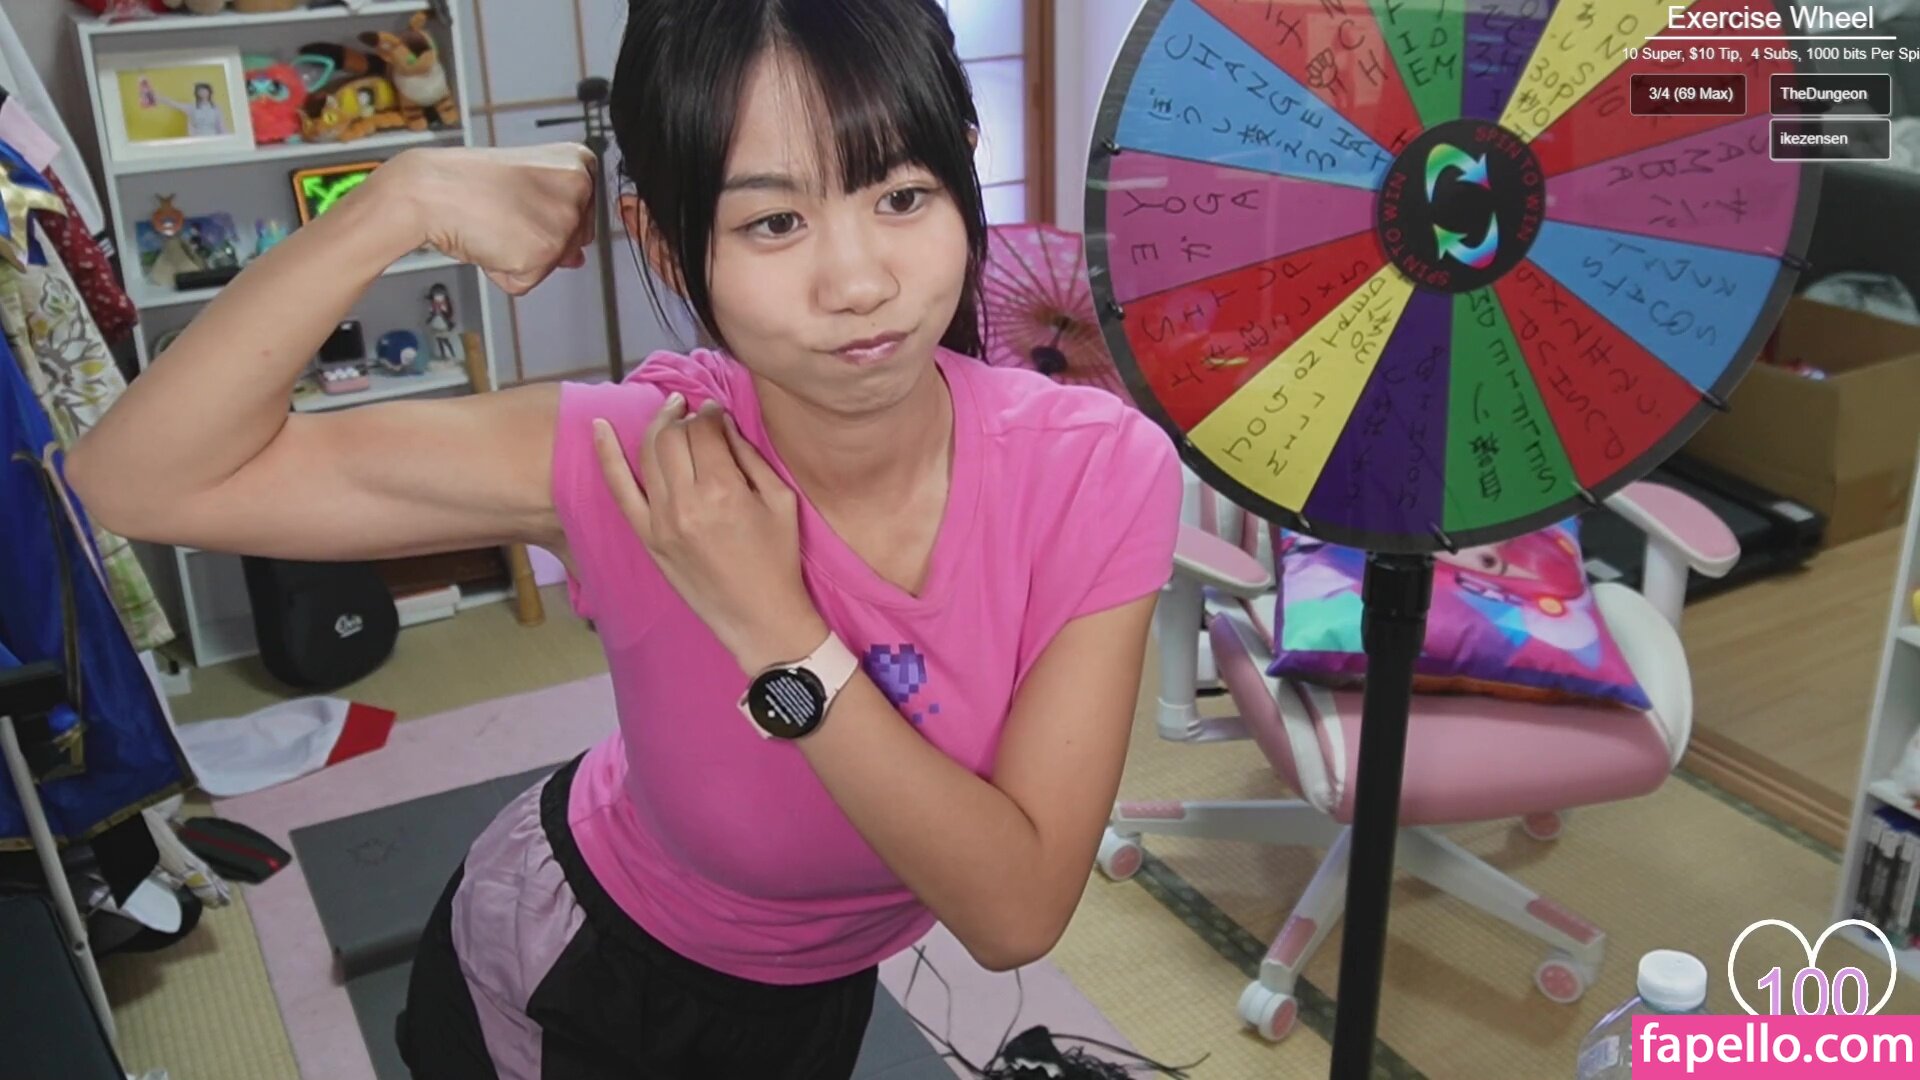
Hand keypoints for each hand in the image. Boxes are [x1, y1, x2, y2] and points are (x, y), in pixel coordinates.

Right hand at [380, 145, 595, 295]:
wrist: (431, 189)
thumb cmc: (468, 180)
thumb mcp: (525, 185)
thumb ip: (559, 217)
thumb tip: (577, 258)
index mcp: (578, 163)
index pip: (585, 213)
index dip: (548, 216)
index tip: (523, 201)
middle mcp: (579, 189)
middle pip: (573, 241)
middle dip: (539, 239)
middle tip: (505, 214)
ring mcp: (564, 222)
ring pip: (551, 263)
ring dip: (520, 257)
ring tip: (496, 227)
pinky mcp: (544, 253)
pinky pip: (528, 281)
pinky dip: (505, 273)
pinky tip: (490, 243)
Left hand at [592, 394, 826, 671]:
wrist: (759, 617)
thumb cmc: (778, 559)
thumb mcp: (779, 500)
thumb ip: (748, 456)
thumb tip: (721, 421)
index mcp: (724, 491)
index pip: (705, 430)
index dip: (712, 413)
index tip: (718, 412)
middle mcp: (686, 503)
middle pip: (674, 437)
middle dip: (685, 418)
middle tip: (696, 416)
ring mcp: (661, 521)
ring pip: (648, 454)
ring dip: (658, 427)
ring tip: (671, 415)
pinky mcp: (647, 537)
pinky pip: (620, 491)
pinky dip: (606, 457)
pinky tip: (599, 427)